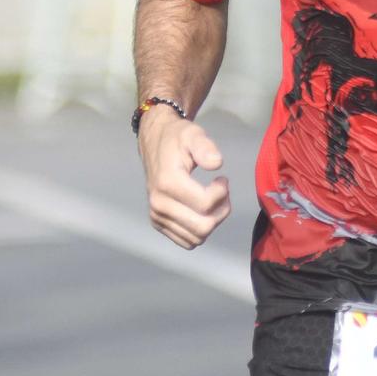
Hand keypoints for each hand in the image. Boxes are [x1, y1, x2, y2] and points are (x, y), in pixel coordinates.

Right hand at [140, 108, 230, 248]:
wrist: (153, 142)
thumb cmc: (176, 138)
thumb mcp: (193, 134)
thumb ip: (205, 147)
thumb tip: (216, 163)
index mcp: (168, 183)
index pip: (205, 205)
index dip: (222, 193)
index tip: (222, 179)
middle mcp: (159, 204)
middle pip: (202, 227)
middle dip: (221, 211)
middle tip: (222, 193)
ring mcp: (157, 216)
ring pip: (196, 238)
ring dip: (212, 221)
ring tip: (212, 200)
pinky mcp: (158, 223)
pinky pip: (186, 241)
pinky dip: (199, 230)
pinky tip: (201, 210)